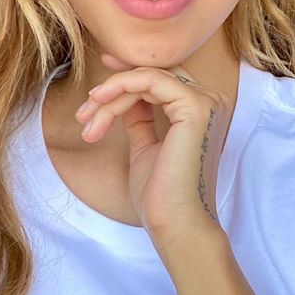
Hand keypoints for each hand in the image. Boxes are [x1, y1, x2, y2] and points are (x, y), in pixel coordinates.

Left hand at [73, 52, 231, 245]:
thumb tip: (127, 98)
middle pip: (153, 74)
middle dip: (113, 86)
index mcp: (202, 111)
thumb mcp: (145, 147)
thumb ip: (141, 119)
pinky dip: (120, 89)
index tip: (100, 76)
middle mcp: (210, 101)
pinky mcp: (196, 107)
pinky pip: (150, 81)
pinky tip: (100, 106)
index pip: (164, 77)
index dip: (129, 71)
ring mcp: (206, 102)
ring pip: (146, 77)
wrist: (174, 223)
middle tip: (84, 113)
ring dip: (110, 96)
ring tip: (88, 124)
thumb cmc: (161, 195)